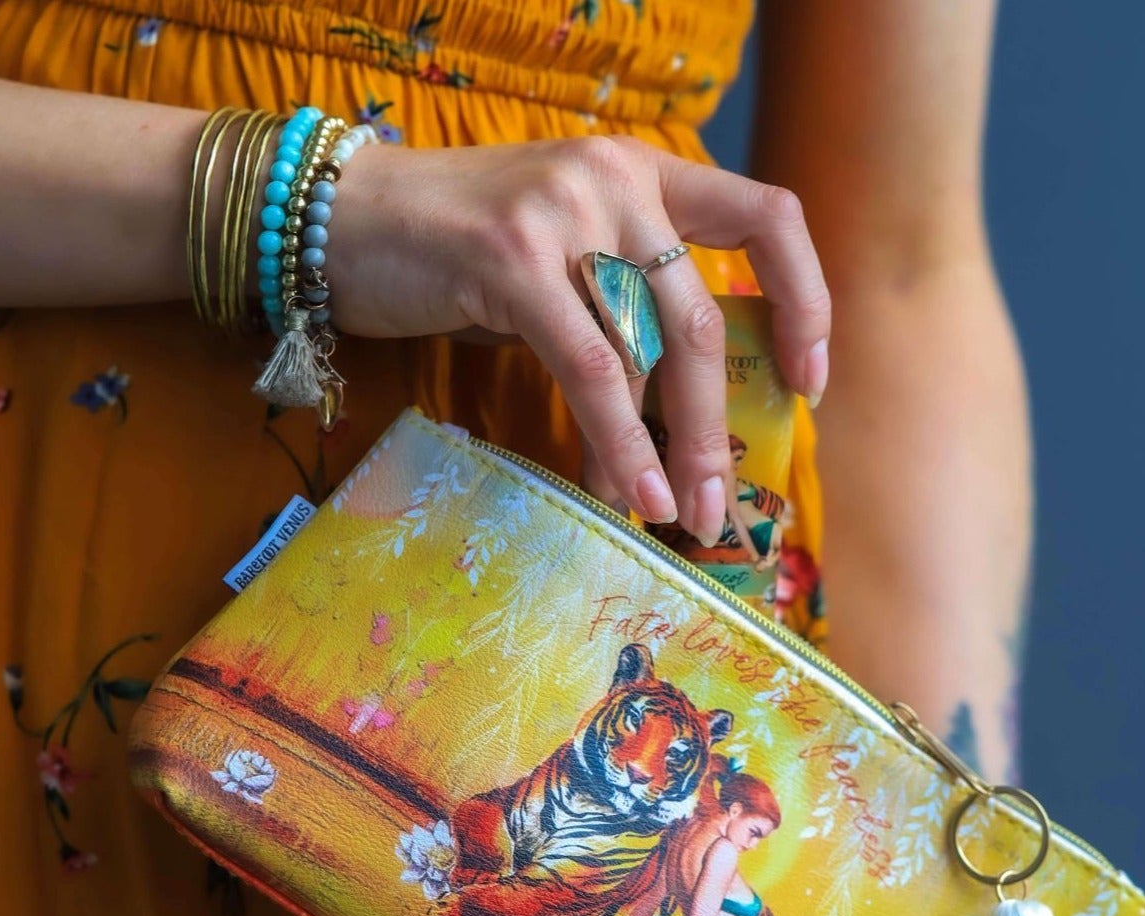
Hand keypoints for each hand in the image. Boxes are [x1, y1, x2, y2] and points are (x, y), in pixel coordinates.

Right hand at [331, 136, 830, 540]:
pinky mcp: (513, 258)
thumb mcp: (561, 260)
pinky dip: (618, 441)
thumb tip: (675, 421)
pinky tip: (630, 492)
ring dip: (667, 449)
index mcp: (643, 171)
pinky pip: (589, 369)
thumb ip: (621, 306)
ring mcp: (565, 210)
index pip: (765, 215)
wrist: (337, 219)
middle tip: (717, 505)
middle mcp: (616, 178)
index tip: (807, 382)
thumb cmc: (453, 254)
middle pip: (698, 319)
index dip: (803, 300)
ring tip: (671, 515)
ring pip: (649, 351)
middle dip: (714, 427)